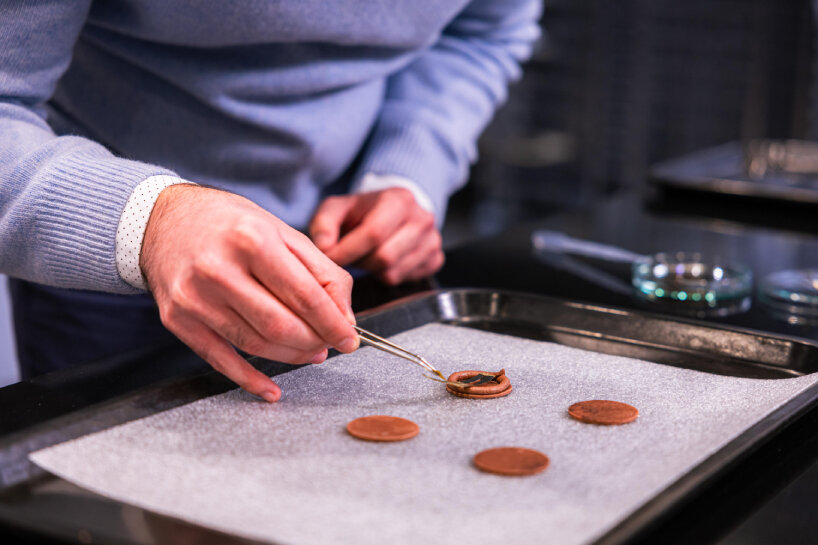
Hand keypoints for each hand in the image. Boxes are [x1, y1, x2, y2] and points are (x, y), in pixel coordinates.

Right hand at [140, 185, 358, 401]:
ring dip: (291, 356)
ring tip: (310, 351)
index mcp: (252, 239)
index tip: (349, 338)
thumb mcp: (282, 231)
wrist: (163, 222)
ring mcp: (194, 298)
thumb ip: (321, 272)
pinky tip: (271, 388)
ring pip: (255, 345)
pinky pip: (220, 360)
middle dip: (314, 342)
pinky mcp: (178, 320)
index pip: (304, 295)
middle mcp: (218, 269)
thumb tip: (344, 318)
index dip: (333, 323)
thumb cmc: (230, 224)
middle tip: (329, 343)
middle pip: (280, 326)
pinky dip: (249, 379)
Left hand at [309, 188, 444, 284]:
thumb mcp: (336, 208)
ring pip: (393, 272)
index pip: (373, 233)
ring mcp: (432, 241)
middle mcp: (422, 219)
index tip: (330, 258)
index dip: (348, 251)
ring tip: (366, 255)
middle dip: (360, 262)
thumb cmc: (362, 212)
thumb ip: (323, 224)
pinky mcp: (435, 259)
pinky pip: (404, 280)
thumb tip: (324, 248)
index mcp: (399, 199)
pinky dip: (386, 275)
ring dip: (371, 270)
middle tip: (349, 256)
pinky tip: (382, 261)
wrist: (392, 211)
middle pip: (384, 257)